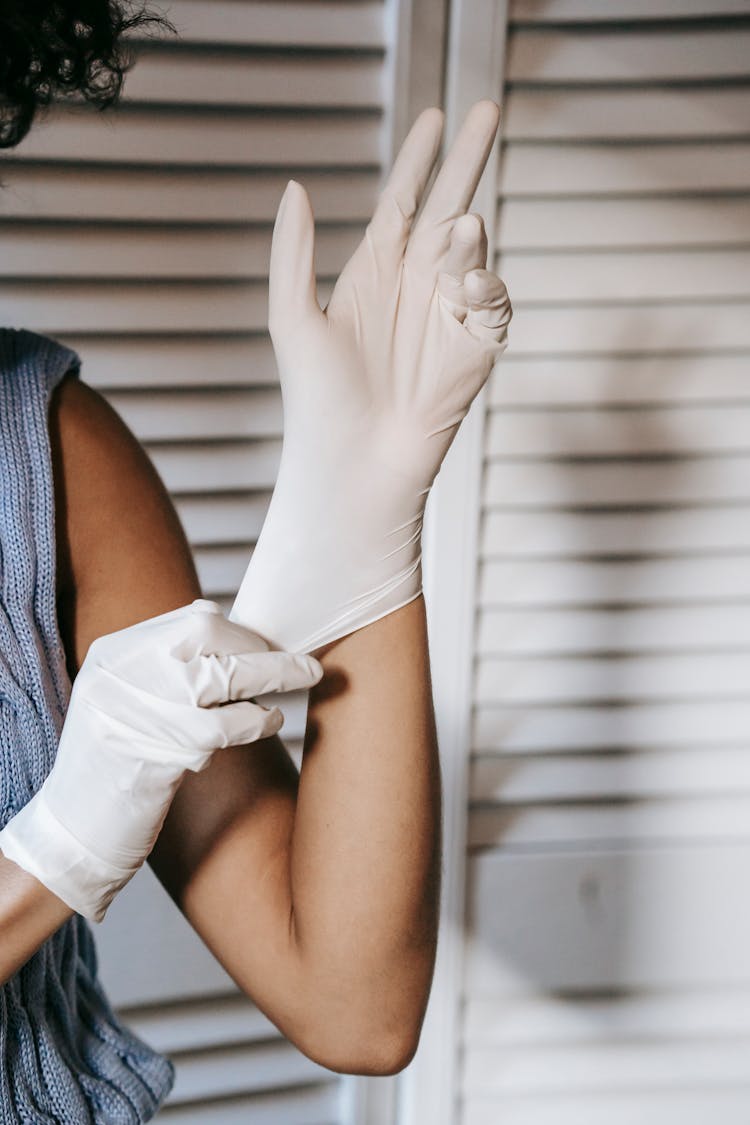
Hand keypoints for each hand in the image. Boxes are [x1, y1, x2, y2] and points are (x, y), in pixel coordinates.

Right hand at [0, 599, 321, 920]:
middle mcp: (121, 674)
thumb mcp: (122, 700)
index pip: (190, 619)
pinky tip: (268, 722)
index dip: (239, 631)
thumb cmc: (112, 768)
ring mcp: (136, 712)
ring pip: (223, 675)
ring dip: (275, 675)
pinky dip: (256, 721)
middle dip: (260, 645)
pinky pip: (223, 727)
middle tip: (297, 662)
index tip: (265, 647)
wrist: (72, 834)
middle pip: (207, 632)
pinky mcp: (155, 755)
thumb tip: (227, 628)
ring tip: (302, 680)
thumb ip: (165, 665)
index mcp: (113, 654)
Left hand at [231, 100, 510, 652]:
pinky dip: (488, 288)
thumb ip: (293, 253)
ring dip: (468, 238)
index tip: (435, 117)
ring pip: (473, 253)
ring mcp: (447, 317)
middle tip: (485, 110)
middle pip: (449, 208)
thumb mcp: (292, 319)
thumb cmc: (317, 401)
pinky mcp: (475, 350)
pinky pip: (494, 304)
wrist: (354, 467)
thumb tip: (296, 186)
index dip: (419, 160)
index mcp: (371, 274)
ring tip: (460, 237)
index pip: (403, 202)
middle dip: (467, 160)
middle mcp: (413, 288)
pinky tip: (470, 288)